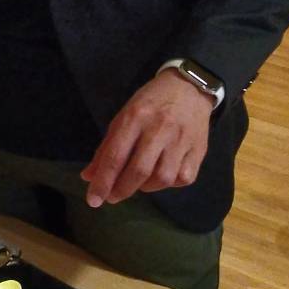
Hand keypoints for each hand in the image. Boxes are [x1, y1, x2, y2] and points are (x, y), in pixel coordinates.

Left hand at [80, 71, 214, 207]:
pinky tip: (161, 177)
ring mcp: (182, 141)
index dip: (103, 182)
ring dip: (145, 188)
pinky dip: (169, 184)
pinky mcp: (199, 150)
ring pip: (163, 178)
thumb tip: (89, 177)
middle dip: (122, 190)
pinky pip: (183, 178)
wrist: (189, 87)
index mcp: (135, 118)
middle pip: (139, 171)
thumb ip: (106, 148)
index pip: (116, 156)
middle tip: (112, 198)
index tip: (93, 200)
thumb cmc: (151, 102)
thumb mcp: (123, 117)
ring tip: (137, 182)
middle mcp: (159, 129)